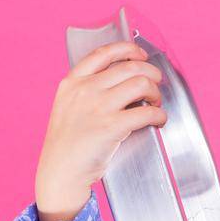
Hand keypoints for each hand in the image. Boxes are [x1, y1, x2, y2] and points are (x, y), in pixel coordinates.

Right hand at [35, 39, 167, 220]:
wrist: (60, 171)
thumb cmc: (67, 144)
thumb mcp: (67, 107)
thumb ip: (87, 91)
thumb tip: (124, 83)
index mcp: (72, 82)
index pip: (104, 53)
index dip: (128, 49)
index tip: (140, 54)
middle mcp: (85, 90)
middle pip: (129, 67)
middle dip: (150, 73)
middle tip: (156, 84)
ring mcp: (98, 107)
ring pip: (141, 84)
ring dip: (156, 92)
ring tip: (156, 103)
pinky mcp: (112, 126)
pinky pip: (146, 112)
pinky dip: (159, 115)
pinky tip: (159, 120)